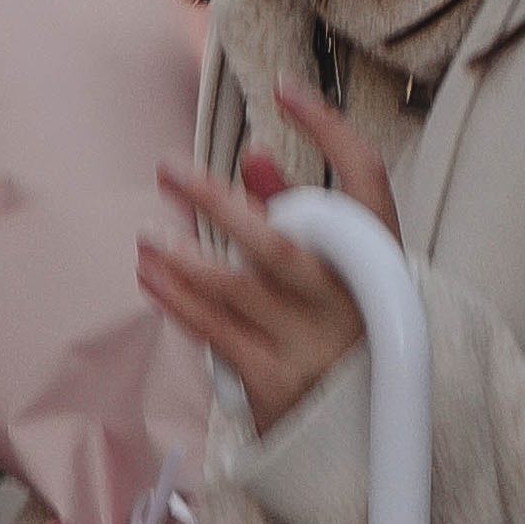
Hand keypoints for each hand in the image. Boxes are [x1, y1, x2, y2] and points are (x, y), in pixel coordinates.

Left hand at [139, 77, 403, 436]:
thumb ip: (299, 214)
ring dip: (181, 257)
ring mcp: (313, 342)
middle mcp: (349, 298)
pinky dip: (177, 300)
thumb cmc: (344, 329)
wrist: (366, 434)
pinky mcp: (277, 381)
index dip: (329, 129)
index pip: (366, 178)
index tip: (284, 89)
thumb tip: (252, 156)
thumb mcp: (337, 270)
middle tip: (169, 168)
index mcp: (377, 258)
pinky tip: (150, 276)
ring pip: (235, 289)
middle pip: (278, 241)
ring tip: (146, 234)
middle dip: (217, 202)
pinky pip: (214, 332)